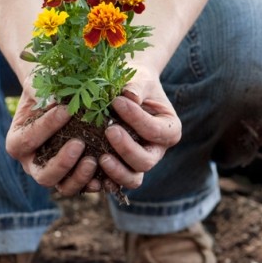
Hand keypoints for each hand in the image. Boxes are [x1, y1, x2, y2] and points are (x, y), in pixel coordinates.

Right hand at [5, 87, 100, 196]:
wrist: (59, 98)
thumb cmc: (46, 88)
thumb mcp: (39, 83)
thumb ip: (41, 90)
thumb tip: (53, 99)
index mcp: (18, 142)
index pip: (27, 140)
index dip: (45, 127)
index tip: (65, 110)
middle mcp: (33, 164)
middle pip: (43, 175)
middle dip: (61, 162)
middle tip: (79, 143)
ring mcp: (55, 173)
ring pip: (63, 187)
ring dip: (79, 177)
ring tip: (94, 160)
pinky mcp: (75, 176)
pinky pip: (84, 187)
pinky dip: (95, 182)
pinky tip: (107, 174)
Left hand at [98, 66, 181, 192]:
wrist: (128, 93)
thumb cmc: (138, 84)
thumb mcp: (141, 80)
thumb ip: (137, 86)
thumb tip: (130, 96)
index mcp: (170, 130)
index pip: (156, 131)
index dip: (138, 119)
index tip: (118, 101)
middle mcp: (157, 151)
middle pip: (146, 161)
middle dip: (127, 149)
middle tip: (109, 130)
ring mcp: (139, 162)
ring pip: (133, 179)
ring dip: (117, 171)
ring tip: (101, 157)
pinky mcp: (122, 168)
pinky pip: (115, 183)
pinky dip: (104, 181)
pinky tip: (91, 173)